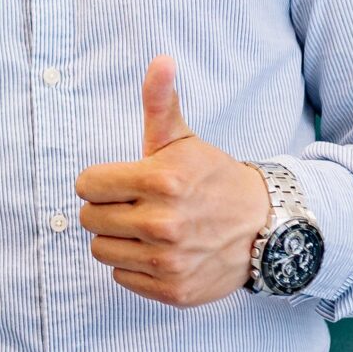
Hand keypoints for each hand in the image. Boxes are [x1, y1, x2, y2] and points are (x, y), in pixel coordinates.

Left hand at [75, 56, 271, 307]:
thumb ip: (161, 102)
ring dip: (117, 239)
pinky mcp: (172, 291)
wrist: (265, 227)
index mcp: (162, 180)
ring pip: (100, 250)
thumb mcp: (183, 139)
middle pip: (90, 218)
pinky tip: (158, 252)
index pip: (87, 185)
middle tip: (136, 205)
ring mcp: (168, 260)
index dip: (99, 181)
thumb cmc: (212, 178)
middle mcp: (163, 223)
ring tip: (145, 228)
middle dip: (107, 209)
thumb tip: (161, 60)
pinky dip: (133, 266)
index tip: (121, 182)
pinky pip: (120, 277)